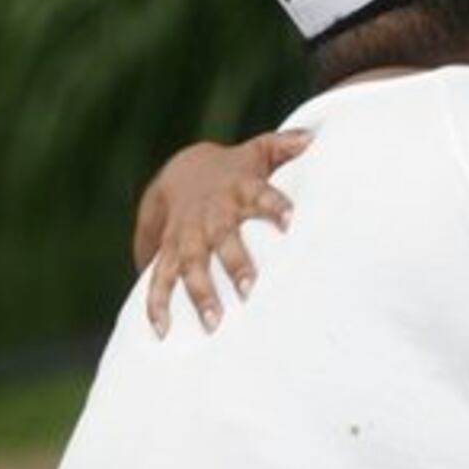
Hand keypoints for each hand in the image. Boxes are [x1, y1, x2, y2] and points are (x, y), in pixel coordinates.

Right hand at [134, 131, 310, 337]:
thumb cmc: (235, 168)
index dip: (275, 206)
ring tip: (213, 321)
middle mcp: (213, 214)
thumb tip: (312, 137)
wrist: (181, 170)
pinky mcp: (169, 250)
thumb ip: (285, 145)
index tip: (291, 220)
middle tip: (250, 289)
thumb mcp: (258, 150)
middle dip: (235, 263)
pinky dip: (157, 304)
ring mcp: (188, 234)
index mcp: (239, 190)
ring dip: (200, 292)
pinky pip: (159, 277)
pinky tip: (161, 330)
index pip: (261, 194)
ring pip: (191, 264)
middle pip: (223, 237)